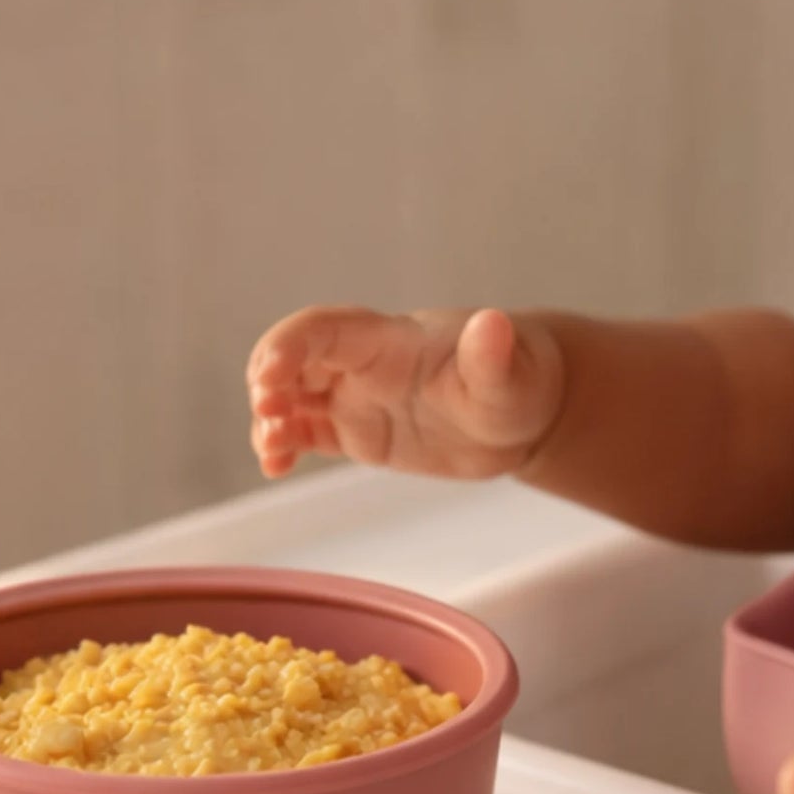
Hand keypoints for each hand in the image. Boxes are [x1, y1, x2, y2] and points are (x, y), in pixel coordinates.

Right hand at [245, 304, 565, 482]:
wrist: (525, 413)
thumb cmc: (518, 380)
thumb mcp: (509, 375)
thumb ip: (493, 356)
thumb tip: (492, 327)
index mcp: (389, 340)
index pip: (326, 328)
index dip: (290, 345)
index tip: (270, 374)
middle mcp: (362, 362)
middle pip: (296, 357)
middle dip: (268, 380)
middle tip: (269, 415)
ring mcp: (355, 397)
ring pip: (292, 397)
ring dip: (269, 418)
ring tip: (272, 452)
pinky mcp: (356, 431)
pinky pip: (306, 433)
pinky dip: (282, 445)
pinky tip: (275, 467)